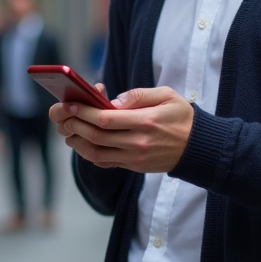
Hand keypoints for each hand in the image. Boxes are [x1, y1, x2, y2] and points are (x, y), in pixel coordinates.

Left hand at [49, 85, 194, 172]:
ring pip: (97, 153)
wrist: (198, 148)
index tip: (71, 104)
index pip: (106, 119)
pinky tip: (82, 143)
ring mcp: (135, 158)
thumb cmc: (182, 117)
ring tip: (68, 130)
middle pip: (97, 136)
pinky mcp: (134, 166)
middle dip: (75, 125)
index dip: (85, 112)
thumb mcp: (167, 96)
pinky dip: (89, 154)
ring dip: (77, 142)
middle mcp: (138, 143)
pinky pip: (105, 162)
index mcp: (146, 122)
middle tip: (62, 116)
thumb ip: (139, 95)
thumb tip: (113, 100)